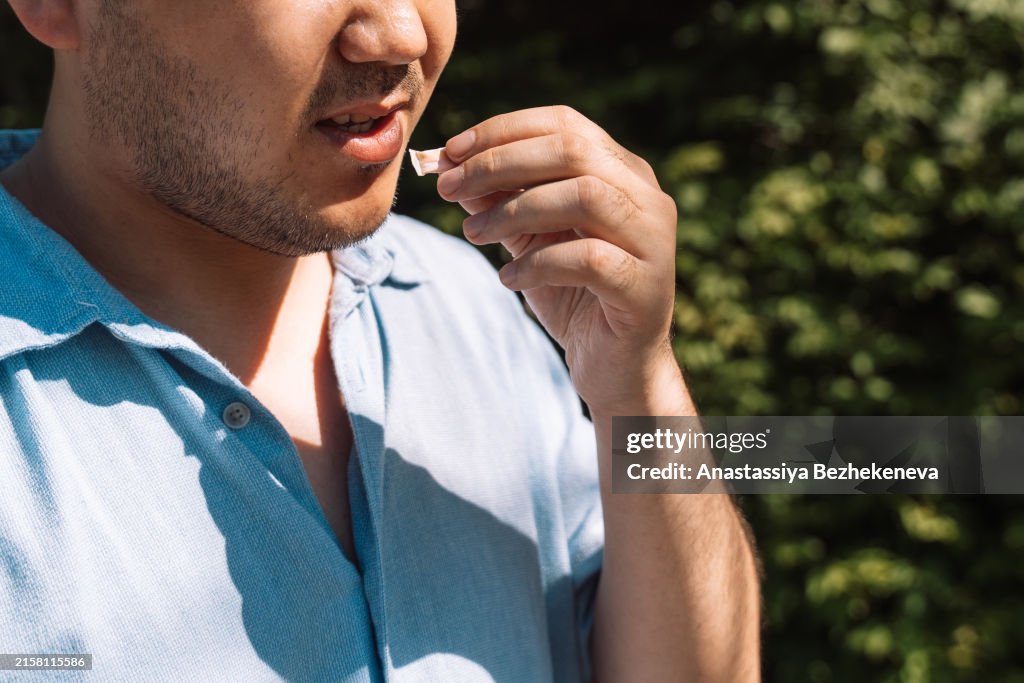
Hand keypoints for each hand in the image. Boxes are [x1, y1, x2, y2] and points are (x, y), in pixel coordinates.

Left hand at [436, 106, 685, 414]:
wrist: (614, 367)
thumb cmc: (573, 296)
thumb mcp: (528, 240)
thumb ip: (499, 201)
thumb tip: (449, 167)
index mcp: (622, 173)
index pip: (564, 124)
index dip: (503, 131)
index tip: (450, 153)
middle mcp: (646, 197)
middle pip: (572, 150)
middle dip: (500, 164)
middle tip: (449, 189)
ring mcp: (653, 241)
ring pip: (584, 196)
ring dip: (516, 210)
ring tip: (475, 234)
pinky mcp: (646, 287)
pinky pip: (589, 259)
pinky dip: (538, 264)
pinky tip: (509, 279)